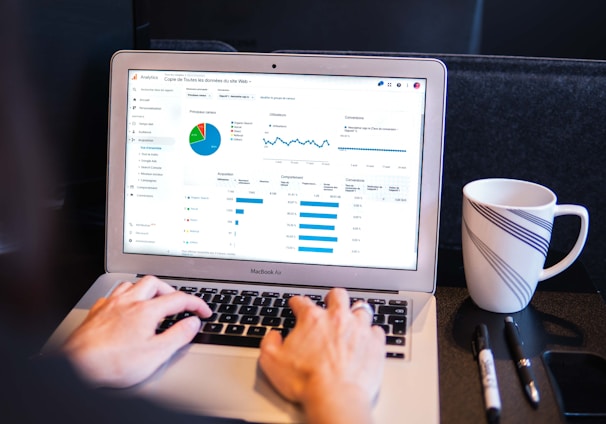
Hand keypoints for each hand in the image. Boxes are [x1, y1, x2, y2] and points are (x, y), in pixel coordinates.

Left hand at [62, 275, 210, 387]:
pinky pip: (113, 295)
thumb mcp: (156, 354)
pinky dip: (125, 297)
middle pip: (154, 283)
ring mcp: (110, 305)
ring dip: (146, 289)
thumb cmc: (112, 363)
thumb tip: (193, 323)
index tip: (203, 311)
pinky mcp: (96, 313)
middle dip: (170, 290)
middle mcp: (128, 302)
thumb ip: (178, 336)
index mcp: (146, 310)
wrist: (77, 366)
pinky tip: (124, 307)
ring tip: (152, 300)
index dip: (196, 304)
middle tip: (177, 303)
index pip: (178, 299)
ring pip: (131, 284)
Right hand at [259, 288, 385, 423]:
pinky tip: (367, 339)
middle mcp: (337, 318)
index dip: (296, 302)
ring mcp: (359, 329)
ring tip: (352, 320)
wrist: (335, 397)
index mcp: (312, 319)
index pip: (302, 302)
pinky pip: (377, 330)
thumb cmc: (305, 381)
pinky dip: (371, 333)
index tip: (296, 304)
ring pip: (361, 309)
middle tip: (330, 304)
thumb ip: (269, 343)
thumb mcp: (271, 362)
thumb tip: (273, 336)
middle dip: (332, 297)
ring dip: (355, 313)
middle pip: (337, 295)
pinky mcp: (375, 343)